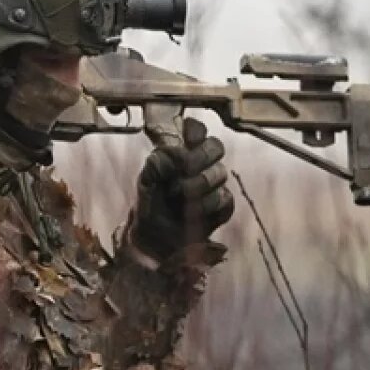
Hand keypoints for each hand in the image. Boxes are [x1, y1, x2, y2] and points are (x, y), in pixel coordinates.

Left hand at [128, 117, 233, 263]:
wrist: (155, 241)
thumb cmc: (150, 207)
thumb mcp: (145, 185)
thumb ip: (154, 166)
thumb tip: (165, 154)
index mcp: (181, 152)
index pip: (196, 129)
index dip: (195, 131)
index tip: (187, 140)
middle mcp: (201, 164)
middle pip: (216, 146)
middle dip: (199, 158)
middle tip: (183, 171)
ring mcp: (214, 183)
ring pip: (220, 172)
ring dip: (198, 184)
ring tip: (178, 196)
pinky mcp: (223, 204)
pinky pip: (225, 197)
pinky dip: (207, 205)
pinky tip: (192, 211)